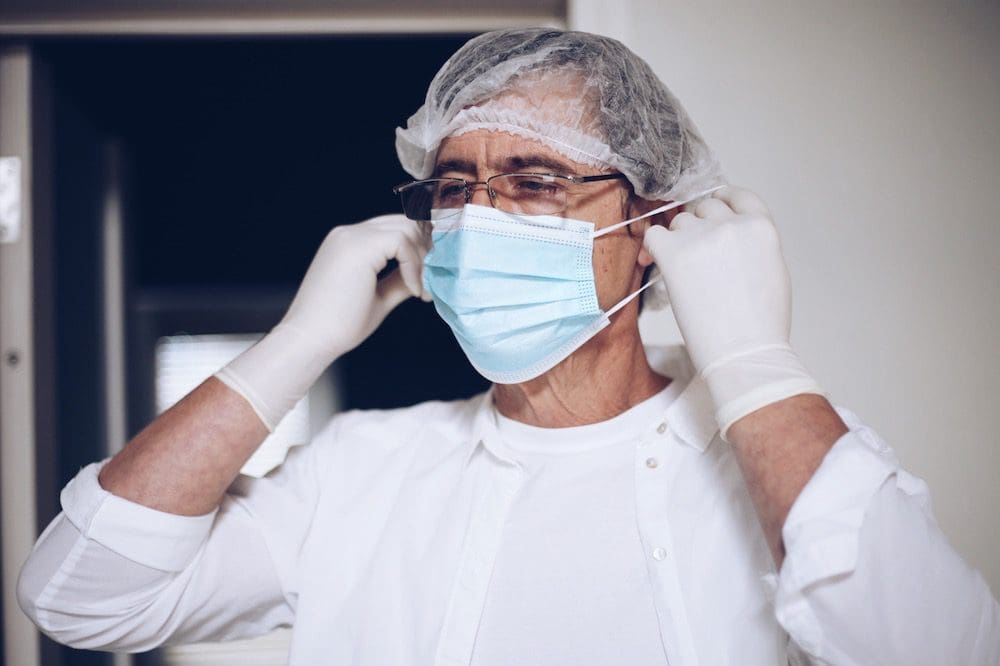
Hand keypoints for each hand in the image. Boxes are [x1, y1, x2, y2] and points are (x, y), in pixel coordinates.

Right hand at [216, 214, 429, 429]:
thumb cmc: (337, 326)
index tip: (426, 281)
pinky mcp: (357, 246)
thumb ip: (399, 281)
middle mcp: (348, 234)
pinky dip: (415, 266)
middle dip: (425, 250)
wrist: (309, 339)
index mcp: (349, 243)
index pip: (394, 229)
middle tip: (433, 282)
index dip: (417, 251)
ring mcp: (350, 236)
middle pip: (404, 222)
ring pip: (406, 228)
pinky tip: (414, 291)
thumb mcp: (378, 297)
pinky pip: (401, 242)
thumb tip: (423, 276)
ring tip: (424, 290)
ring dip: (422, 259)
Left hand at [643, 186, 822, 436]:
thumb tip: (734, 238)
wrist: (744, 352)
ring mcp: (701, 236)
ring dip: (679, 240)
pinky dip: (654, 247)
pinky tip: (659, 263)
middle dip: (700, 227)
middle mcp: (731, 224)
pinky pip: (653, 235)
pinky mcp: (673, 253)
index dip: (723, 200)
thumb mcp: (773, 270)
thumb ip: (754, 245)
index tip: (714, 206)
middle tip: (698, 256)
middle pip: (705, 208)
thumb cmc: (761, 325)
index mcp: (761, 227)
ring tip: (687, 272)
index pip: (738, 196)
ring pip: (679, 222)